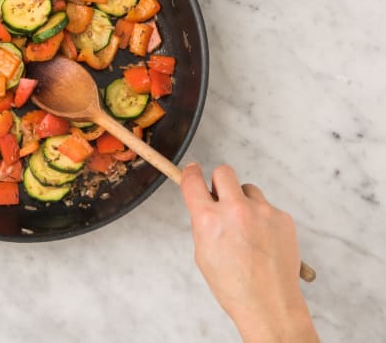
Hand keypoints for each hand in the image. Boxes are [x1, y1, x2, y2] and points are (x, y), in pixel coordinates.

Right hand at [180, 163, 318, 342]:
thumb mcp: (203, 253)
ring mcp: (262, 212)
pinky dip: (263, 218)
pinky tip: (263, 240)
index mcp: (208, 220)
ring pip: (248, 189)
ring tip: (247, 228)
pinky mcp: (282, 217)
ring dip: (244, 201)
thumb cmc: (234, 285)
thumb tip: (205, 205)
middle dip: (219, 182)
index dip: (191, 173)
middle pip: (224, 172)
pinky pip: (267, 206)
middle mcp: (235, 210)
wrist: (268, 303)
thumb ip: (203, 223)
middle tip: (221, 198)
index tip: (192, 170)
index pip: (193, 181)